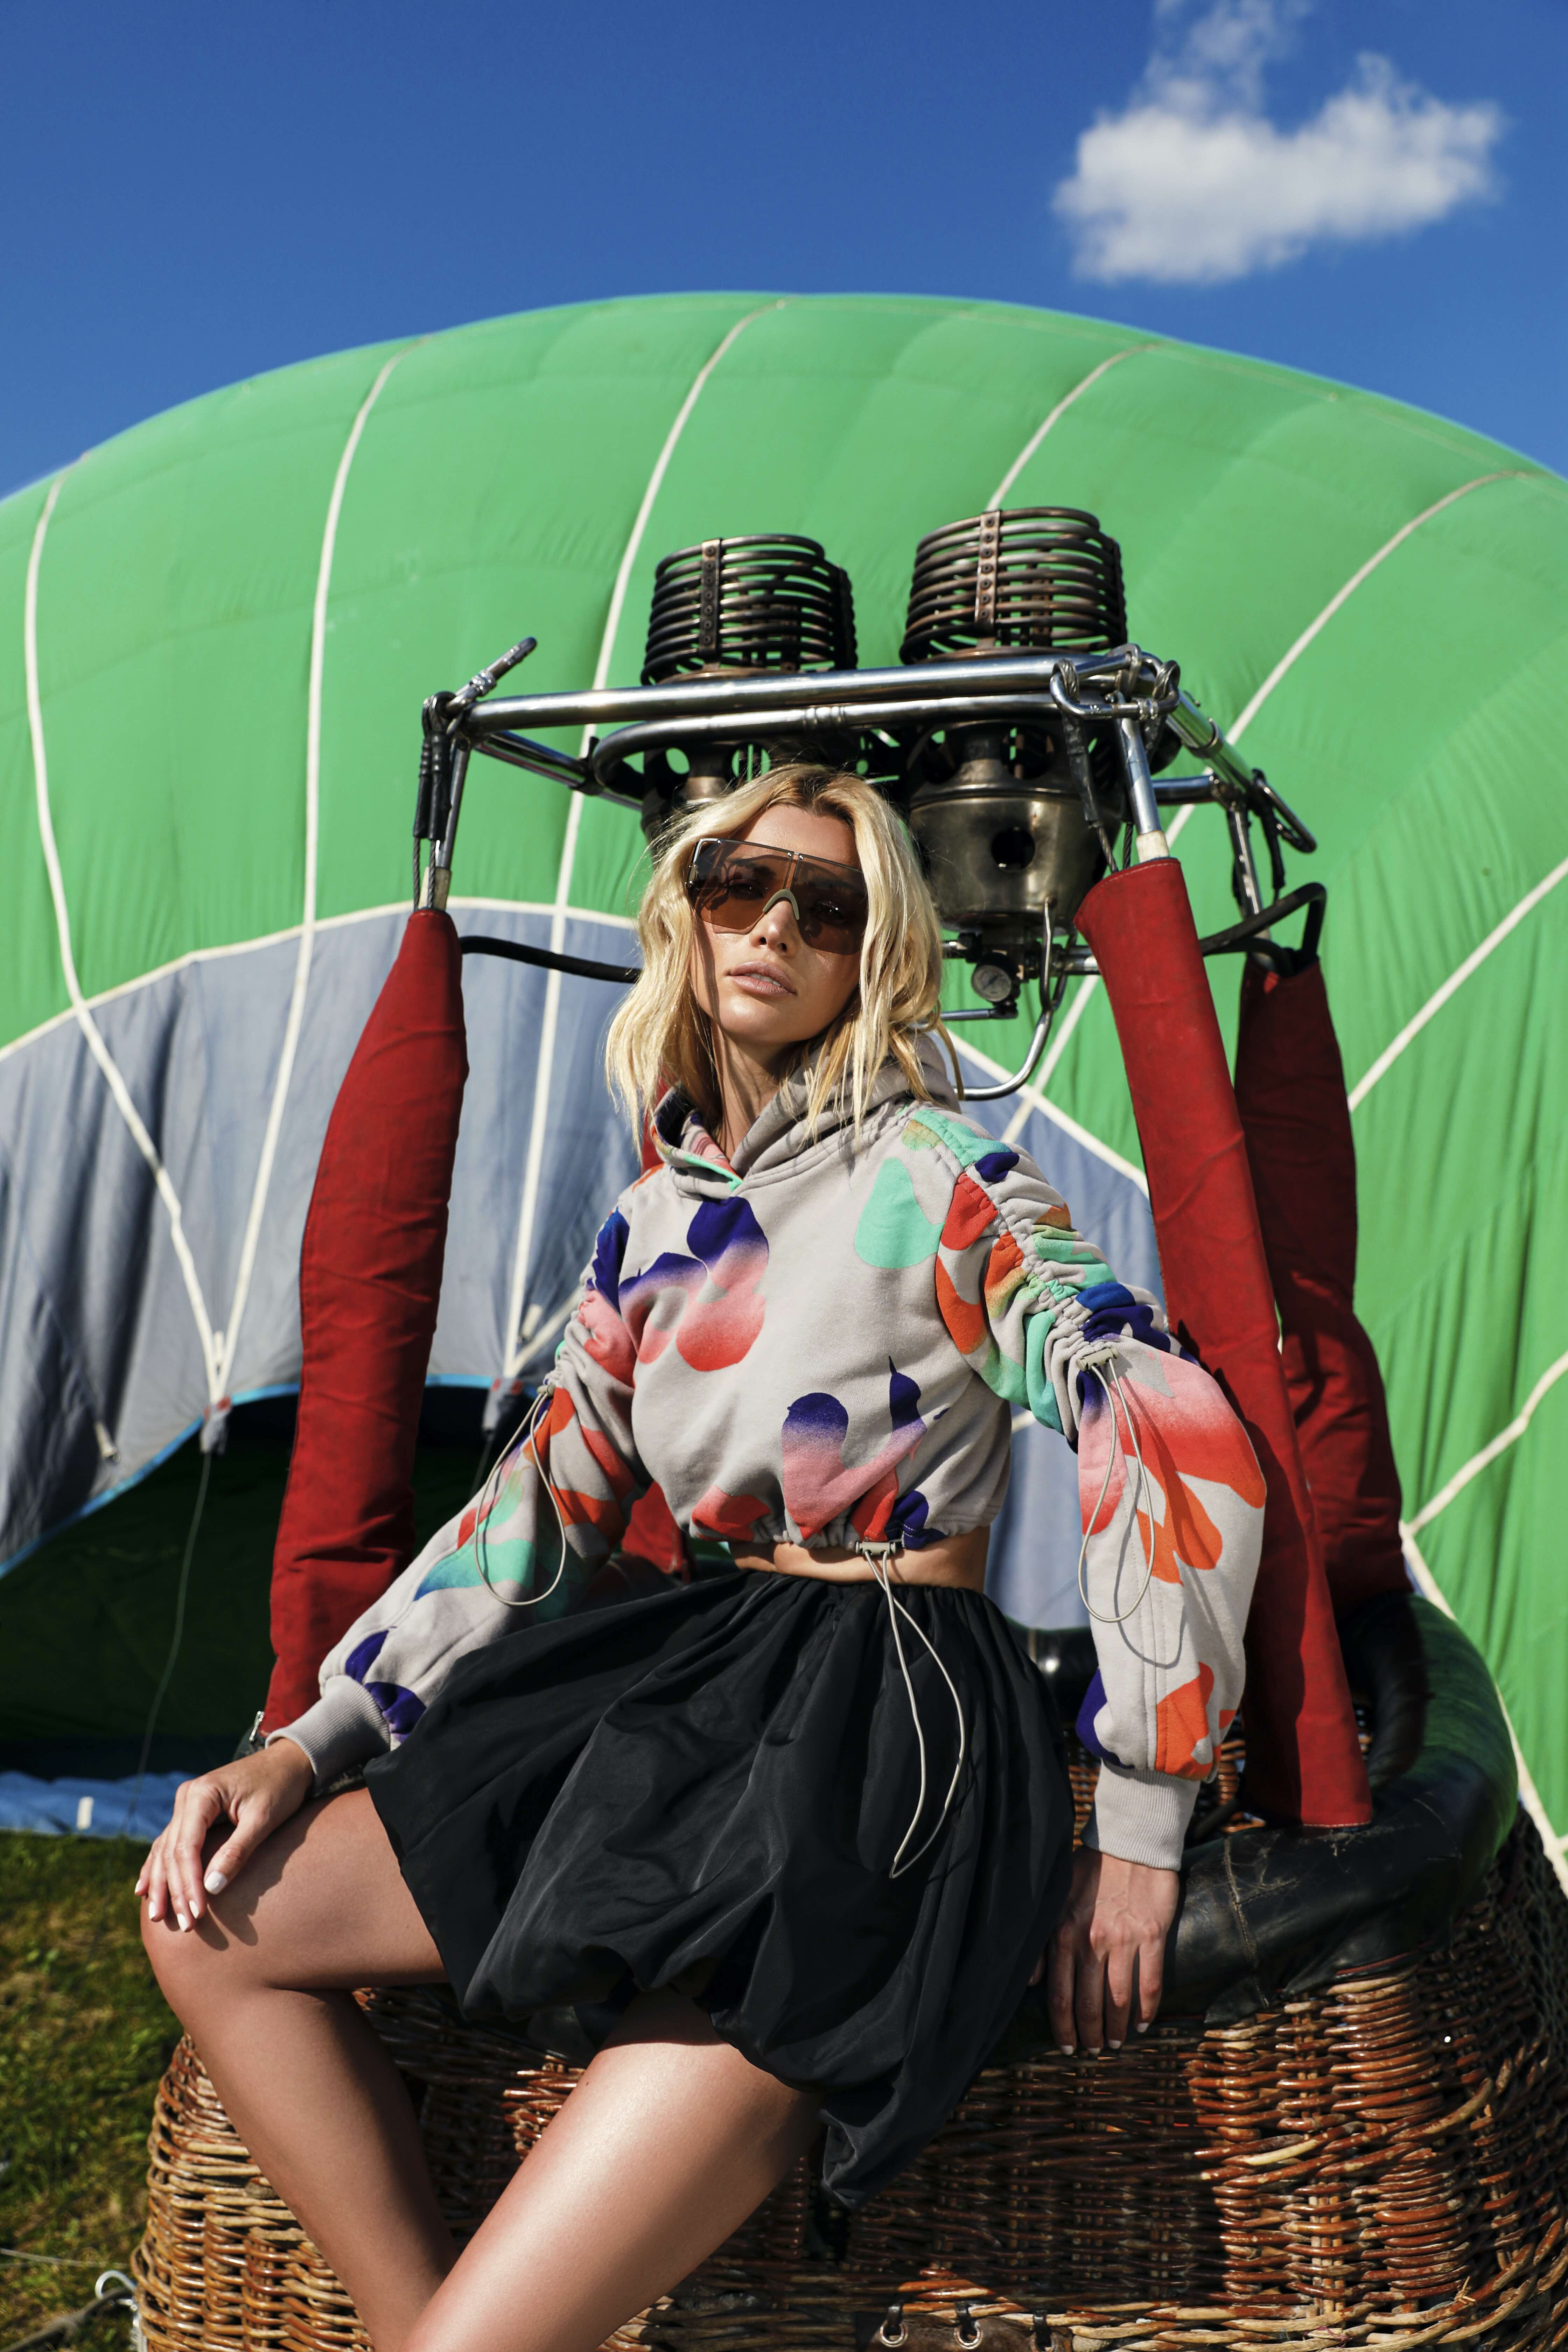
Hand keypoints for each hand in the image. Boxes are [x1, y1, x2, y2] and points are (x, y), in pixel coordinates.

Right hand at [136, 1741, 314, 1930]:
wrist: (288, 1762)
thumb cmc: (280, 1788)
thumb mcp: (264, 1818)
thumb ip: (238, 1851)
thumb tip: (211, 1889)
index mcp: (202, 1794)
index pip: (187, 1847)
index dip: (189, 1883)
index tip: (197, 1913)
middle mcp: (187, 1797)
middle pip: (172, 1852)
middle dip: (176, 1891)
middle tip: (183, 1926)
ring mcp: (186, 1804)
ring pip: (165, 1850)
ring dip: (163, 1884)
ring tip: (157, 1917)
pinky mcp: (192, 1812)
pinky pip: (169, 1843)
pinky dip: (158, 1867)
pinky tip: (144, 1890)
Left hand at [1038, 1847, 1178, 2052]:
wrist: (1129, 1843)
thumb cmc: (1090, 1870)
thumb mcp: (1055, 1901)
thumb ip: (1042, 1941)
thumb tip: (1031, 1982)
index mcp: (1063, 1934)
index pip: (1059, 1996)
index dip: (1063, 2028)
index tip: (1067, 2047)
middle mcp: (1091, 1942)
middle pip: (1088, 2005)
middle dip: (1090, 2035)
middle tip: (1094, 2050)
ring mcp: (1123, 1941)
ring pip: (1119, 2000)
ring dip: (1117, 2028)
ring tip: (1116, 2042)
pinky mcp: (1152, 1936)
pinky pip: (1149, 1983)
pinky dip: (1146, 2010)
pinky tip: (1142, 2024)